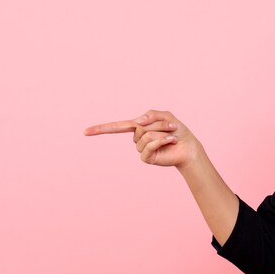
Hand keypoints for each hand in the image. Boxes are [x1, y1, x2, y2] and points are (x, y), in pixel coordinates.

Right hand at [84, 110, 198, 166]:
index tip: (85, 132)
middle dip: (158, 123)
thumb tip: (136, 122)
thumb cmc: (177, 131)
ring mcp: (141, 149)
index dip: (101, 129)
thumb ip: (150, 115)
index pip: (117, 127)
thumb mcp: (165, 116)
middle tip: (171, 126)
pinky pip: (150, 145)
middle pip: (139, 126)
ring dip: (162, 131)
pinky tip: (171, 141)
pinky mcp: (147, 158)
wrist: (188, 146)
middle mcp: (137, 138)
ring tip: (172, 134)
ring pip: (145, 135)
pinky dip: (163, 140)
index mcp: (138, 127)